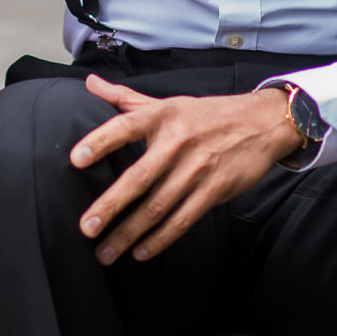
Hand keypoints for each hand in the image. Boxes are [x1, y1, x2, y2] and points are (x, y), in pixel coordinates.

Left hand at [69, 78, 301, 264]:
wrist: (261, 123)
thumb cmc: (205, 115)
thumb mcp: (167, 102)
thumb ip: (125, 97)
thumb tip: (89, 82)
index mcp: (162, 116)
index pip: (125, 125)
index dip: (100, 141)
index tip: (75, 159)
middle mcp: (178, 141)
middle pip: (139, 177)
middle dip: (111, 205)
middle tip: (85, 228)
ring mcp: (197, 168)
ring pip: (158, 207)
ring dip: (129, 233)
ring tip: (104, 253)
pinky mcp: (215, 190)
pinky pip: (182, 220)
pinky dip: (160, 239)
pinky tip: (140, 252)